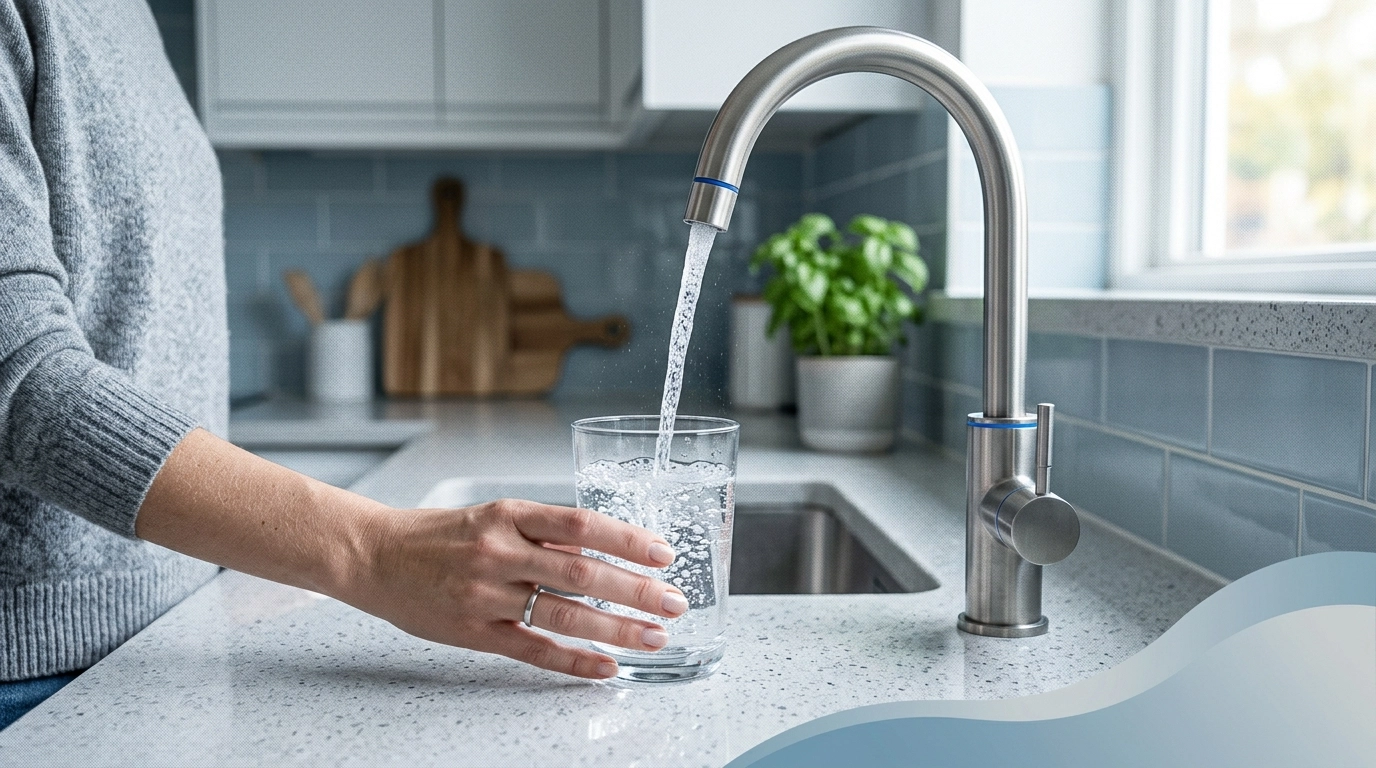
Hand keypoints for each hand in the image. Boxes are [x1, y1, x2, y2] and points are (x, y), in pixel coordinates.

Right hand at [343, 499, 687, 679]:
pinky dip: (573, 660)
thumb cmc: (436, 535)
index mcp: (508, 514)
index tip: (663, 553)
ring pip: (563, 613)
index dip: (627, 540)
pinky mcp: (474, 632)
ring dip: (616, 628)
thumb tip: (602, 551)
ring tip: (653, 637)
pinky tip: (605, 667)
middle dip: (635, 590)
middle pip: (581, 572)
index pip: (581, 525)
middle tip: (673, 602)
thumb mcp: (491, 515)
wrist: (372, 556)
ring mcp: (486, 594)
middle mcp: (499, 552)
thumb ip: (542, 533)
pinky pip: (533, 649)